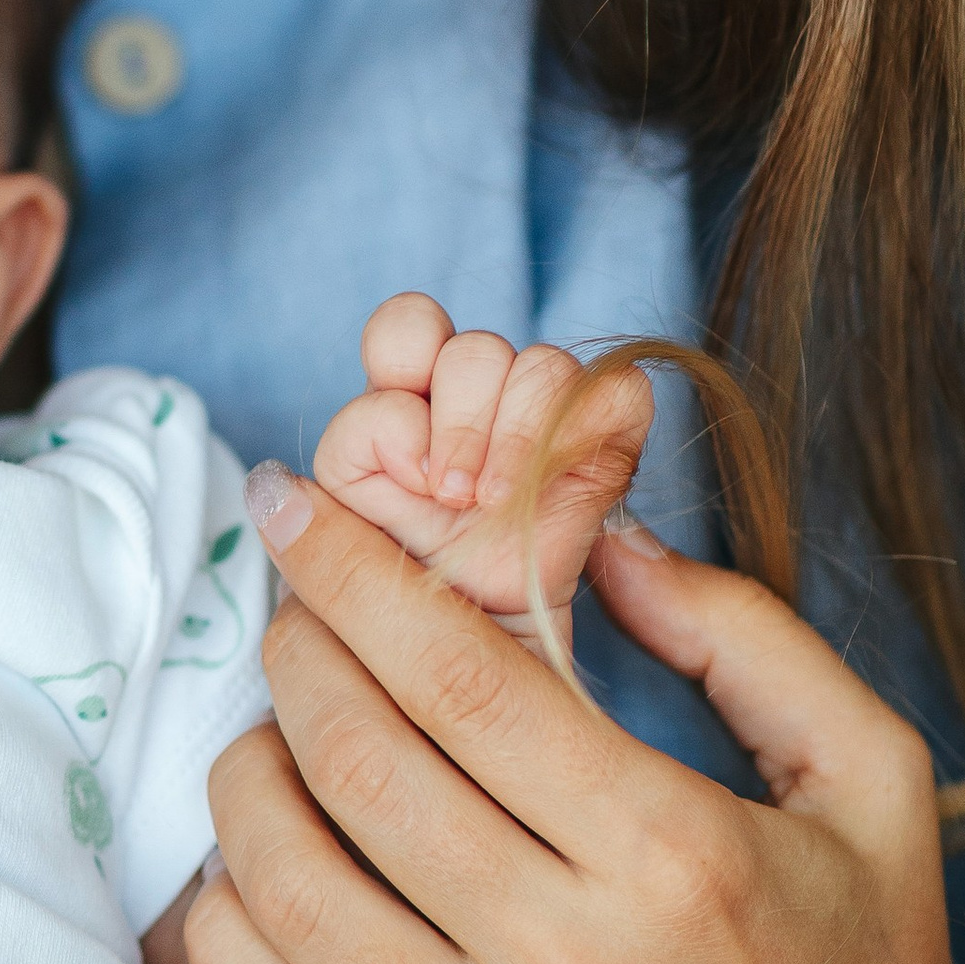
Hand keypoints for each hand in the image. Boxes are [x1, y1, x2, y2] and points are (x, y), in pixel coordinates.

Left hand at [172, 477, 964, 963]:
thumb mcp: (867, 781)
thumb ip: (740, 635)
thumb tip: (593, 534)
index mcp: (673, 858)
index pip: (454, 676)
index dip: (349, 572)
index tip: (292, 507)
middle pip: (352, 763)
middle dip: (291, 652)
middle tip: (288, 609)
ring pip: (283, 889)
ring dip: (242, 779)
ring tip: (267, 732)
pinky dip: (227, 922)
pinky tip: (256, 868)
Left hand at [314, 293, 653, 632]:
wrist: (475, 639)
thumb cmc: (407, 575)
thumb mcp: (349, 514)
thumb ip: (350, 450)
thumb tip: (372, 429)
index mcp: (410, 392)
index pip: (408, 324)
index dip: (403, 365)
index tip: (405, 460)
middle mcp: (479, 392)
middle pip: (474, 347)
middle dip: (459, 426)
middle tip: (450, 495)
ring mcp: (547, 410)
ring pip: (542, 364)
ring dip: (512, 440)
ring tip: (495, 503)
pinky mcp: (609, 432)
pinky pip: (616, 390)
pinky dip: (579, 432)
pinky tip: (551, 484)